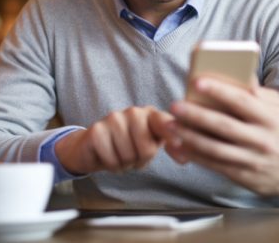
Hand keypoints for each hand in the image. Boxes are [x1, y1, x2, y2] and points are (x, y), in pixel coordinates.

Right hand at [55, 106, 173, 174]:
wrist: (93, 148)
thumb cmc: (127, 146)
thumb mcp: (150, 144)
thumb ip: (169, 146)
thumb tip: (185, 157)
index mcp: (150, 115)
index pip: (163, 122)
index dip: (172, 133)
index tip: (178, 144)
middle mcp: (133, 112)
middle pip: (146, 148)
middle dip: (140, 160)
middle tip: (133, 156)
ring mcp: (113, 118)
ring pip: (128, 155)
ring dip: (124, 163)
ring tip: (120, 155)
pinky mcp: (97, 130)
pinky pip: (111, 159)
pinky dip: (111, 165)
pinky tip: (108, 156)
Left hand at [151, 76, 278, 198]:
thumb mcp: (278, 109)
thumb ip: (259, 92)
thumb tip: (239, 72)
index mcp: (270, 117)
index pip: (242, 101)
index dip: (219, 91)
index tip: (197, 81)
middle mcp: (261, 139)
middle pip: (224, 125)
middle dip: (196, 115)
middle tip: (175, 105)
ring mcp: (251, 159)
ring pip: (215, 148)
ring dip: (189, 137)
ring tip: (170, 125)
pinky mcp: (242, 175)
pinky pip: (213, 164)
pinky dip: (194, 155)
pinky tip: (178, 145)